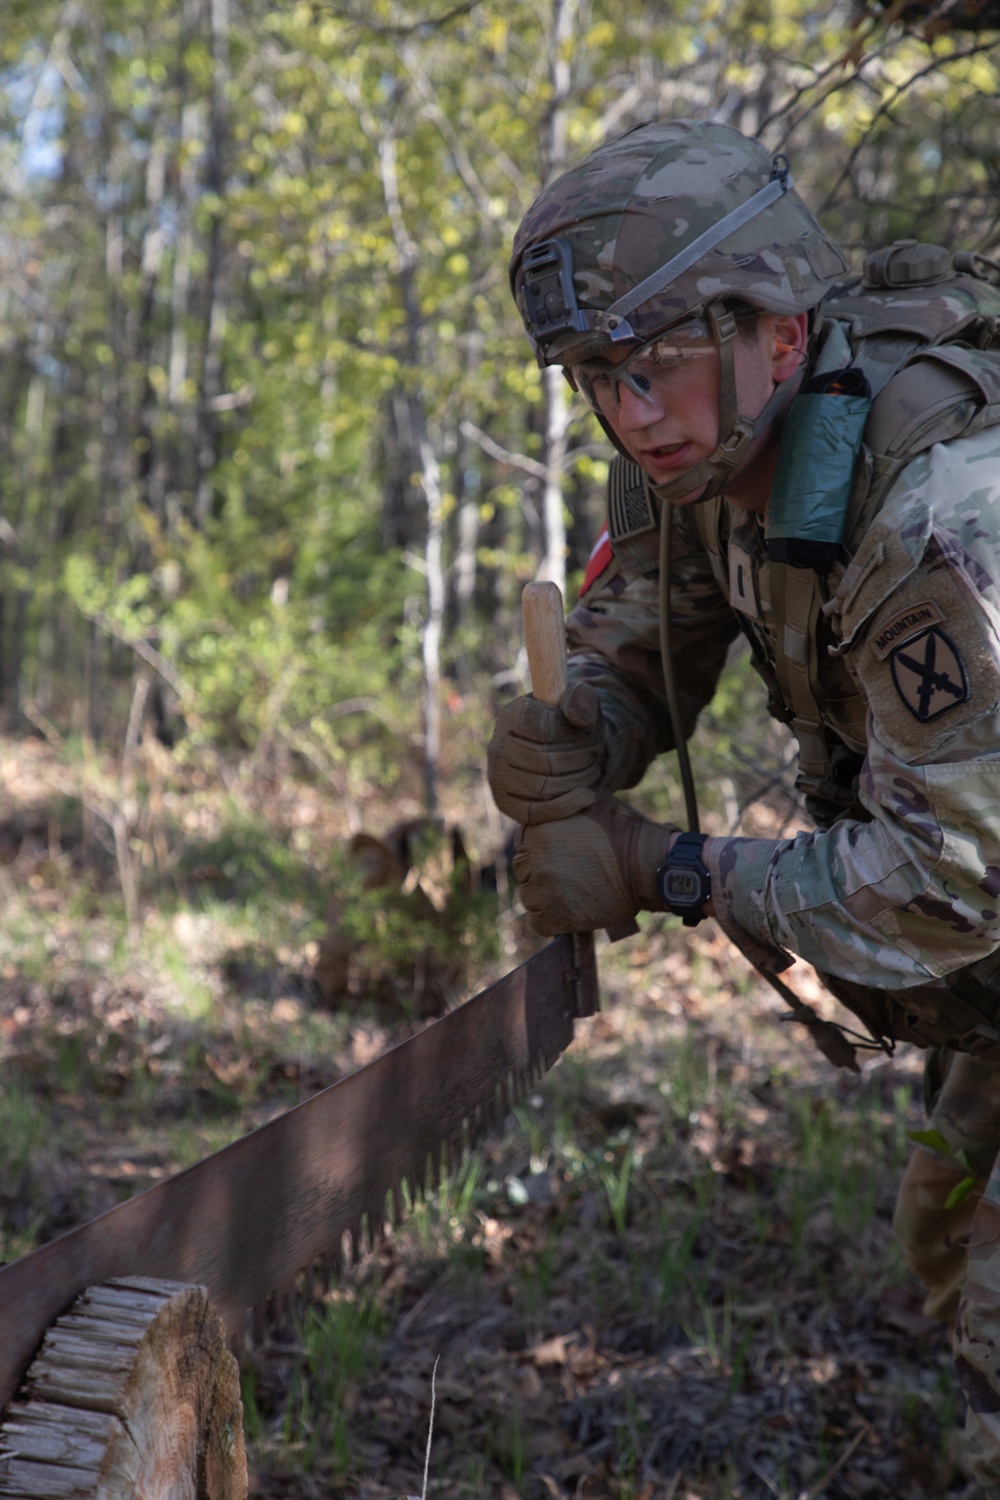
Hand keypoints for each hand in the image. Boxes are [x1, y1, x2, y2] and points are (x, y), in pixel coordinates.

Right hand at [487, 682, 605, 825]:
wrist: (564, 753)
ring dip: (577, 781)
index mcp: (512, 714)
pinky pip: (536, 812)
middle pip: (545, 760)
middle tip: (594, 757)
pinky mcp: (505, 802)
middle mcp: (497, 746)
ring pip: (543, 787)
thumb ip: (581, 699)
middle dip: (579, 759)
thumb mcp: (583, 703)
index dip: (573, 734)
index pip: (544, 728)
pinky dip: (568, 805)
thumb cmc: (574, 725)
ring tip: (591, 772)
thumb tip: (576, 717)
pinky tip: (587, 795)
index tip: (588, 732)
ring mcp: (498, 776)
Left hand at [512, 794, 677, 934]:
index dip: (539, 849)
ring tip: (569, 890)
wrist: (645, 867)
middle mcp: (536, 864)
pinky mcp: (557, 919)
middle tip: (567, 872)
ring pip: (529, 898)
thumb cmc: (623, 832)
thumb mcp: (591, 799)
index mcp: (537, 833)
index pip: (521, 845)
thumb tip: (554, 797)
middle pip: (523, 872)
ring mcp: (545, 893)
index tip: (558, 853)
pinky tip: (566, 909)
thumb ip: (564, 801)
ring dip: (543, 896)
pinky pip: (538, 923)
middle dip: (540, 871)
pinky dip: (548, 919)